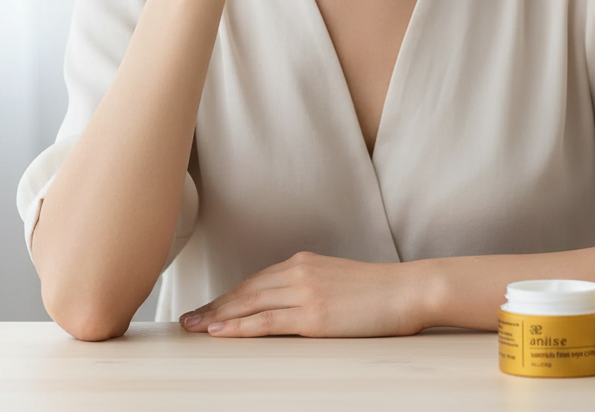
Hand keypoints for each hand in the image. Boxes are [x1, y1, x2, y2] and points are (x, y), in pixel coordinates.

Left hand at [178, 251, 428, 337]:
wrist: (408, 290)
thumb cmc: (380, 291)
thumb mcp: (338, 283)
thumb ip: (312, 288)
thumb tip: (292, 308)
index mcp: (304, 263)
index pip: (255, 281)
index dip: (228, 296)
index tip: (208, 308)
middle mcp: (299, 272)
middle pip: (245, 291)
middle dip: (214, 306)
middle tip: (187, 320)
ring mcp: (305, 292)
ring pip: (249, 304)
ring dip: (217, 317)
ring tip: (193, 328)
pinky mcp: (313, 314)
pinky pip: (266, 321)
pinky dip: (239, 327)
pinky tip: (219, 332)